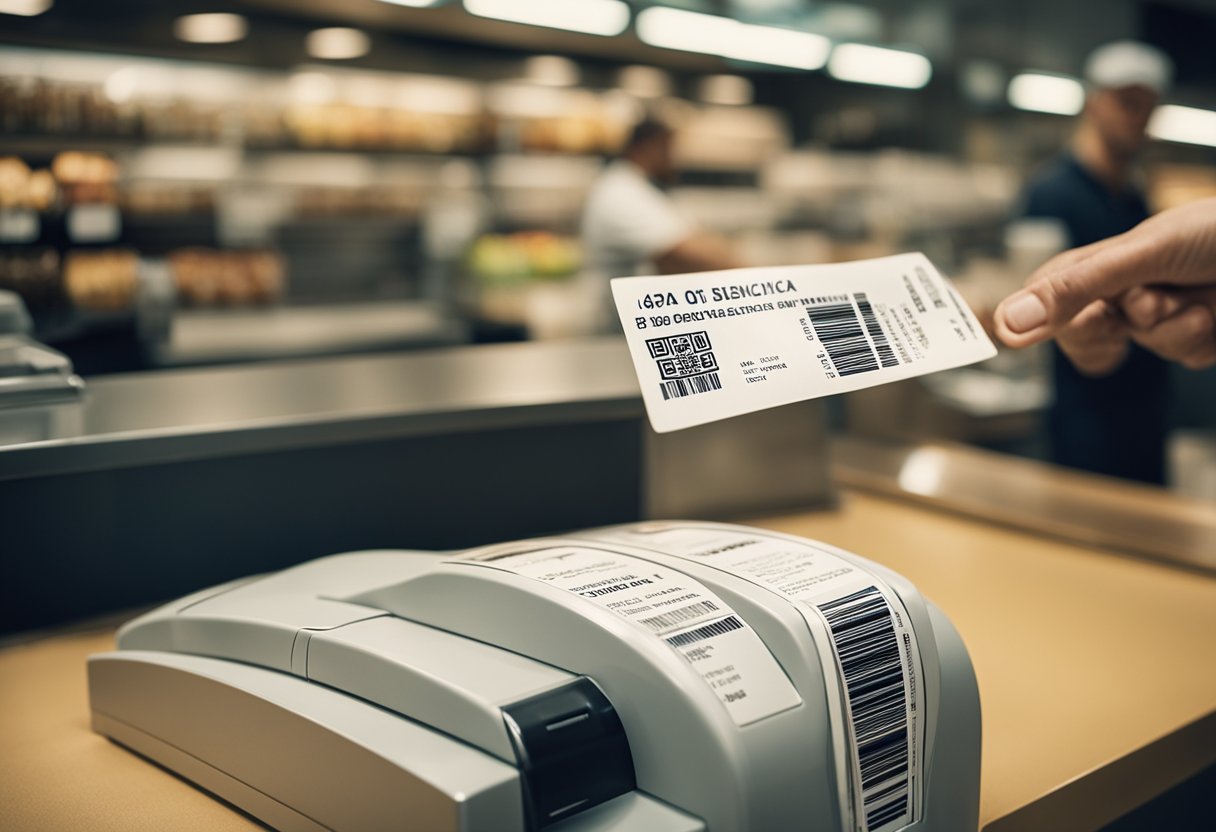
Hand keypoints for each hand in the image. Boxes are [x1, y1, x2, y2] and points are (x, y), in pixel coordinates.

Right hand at [994, 197, 1215, 369]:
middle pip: (1090, 330)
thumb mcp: (1138, 255)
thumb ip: (1074, 290)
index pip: (1048, 294)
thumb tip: (1008, 324)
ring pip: (1145, 345)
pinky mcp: (1196, 336)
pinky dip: (1200, 339)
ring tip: (1196, 301)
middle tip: (1142, 304)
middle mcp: (1128, 288)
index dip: (1045, 315)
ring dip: (1172, 329)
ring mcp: (1162, 314)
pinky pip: (1182, 354)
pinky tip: (1214, 314)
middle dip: (1123, 322)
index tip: (1047, 328)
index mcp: (1104, 261)